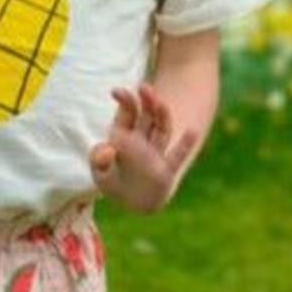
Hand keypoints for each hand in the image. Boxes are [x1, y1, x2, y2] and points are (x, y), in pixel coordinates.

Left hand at [90, 84, 200, 213]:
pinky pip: (176, 156)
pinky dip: (184, 145)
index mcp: (125, 136)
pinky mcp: (166, 170)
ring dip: (162, 116)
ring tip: (161, 104)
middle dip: (147, 101)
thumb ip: (98, 159)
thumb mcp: (100, 173)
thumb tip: (106, 148)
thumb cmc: (114, 183)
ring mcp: (156, 153)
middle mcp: (143, 140)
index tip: (117, 91)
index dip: (125, 100)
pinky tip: (192, 132)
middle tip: (144, 87)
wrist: (133, 204)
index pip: (127, 113)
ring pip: (162, 129)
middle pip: (148, 115)